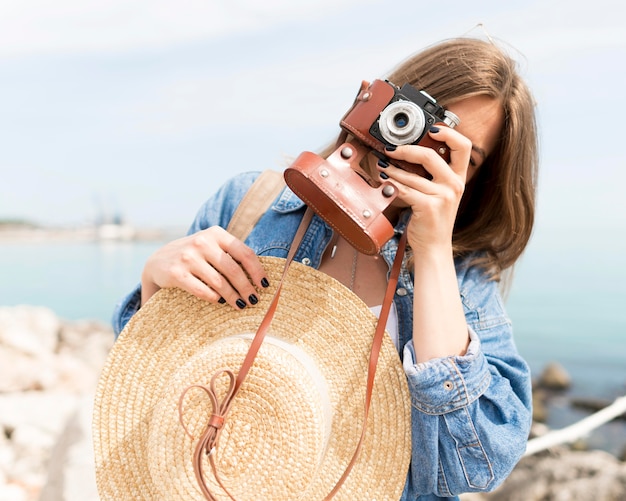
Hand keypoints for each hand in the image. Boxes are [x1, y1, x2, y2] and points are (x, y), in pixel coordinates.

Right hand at [140, 226, 269, 308]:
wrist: (158, 261)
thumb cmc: (195, 256)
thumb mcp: (212, 247)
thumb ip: (231, 255)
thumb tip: (260, 277)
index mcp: (216, 234)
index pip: (244, 253)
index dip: (257, 271)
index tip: (265, 285)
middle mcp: (202, 242)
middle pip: (233, 269)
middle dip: (246, 288)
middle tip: (254, 300)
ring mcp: (188, 257)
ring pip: (219, 282)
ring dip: (233, 297)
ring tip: (241, 305)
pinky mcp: (176, 273)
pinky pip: (202, 290)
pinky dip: (214, 298)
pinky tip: (220, 302)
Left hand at [377, 126, 471, 253]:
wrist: (434, 247)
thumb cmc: (432, 219)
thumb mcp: (440, 194)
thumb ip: (433, 175)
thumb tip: (409, 153)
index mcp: (459, 178)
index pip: (464, 146)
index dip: (449, 133)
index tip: (432, 128)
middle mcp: (454, 185)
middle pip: (431, 155)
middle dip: (407, 149)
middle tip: (391, 148)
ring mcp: (443, 196)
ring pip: (411, 175)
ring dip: (392, 169)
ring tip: (381, 165)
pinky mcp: (428, 206)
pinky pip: (404, 190)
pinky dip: (390, 184)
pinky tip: (383, 181)